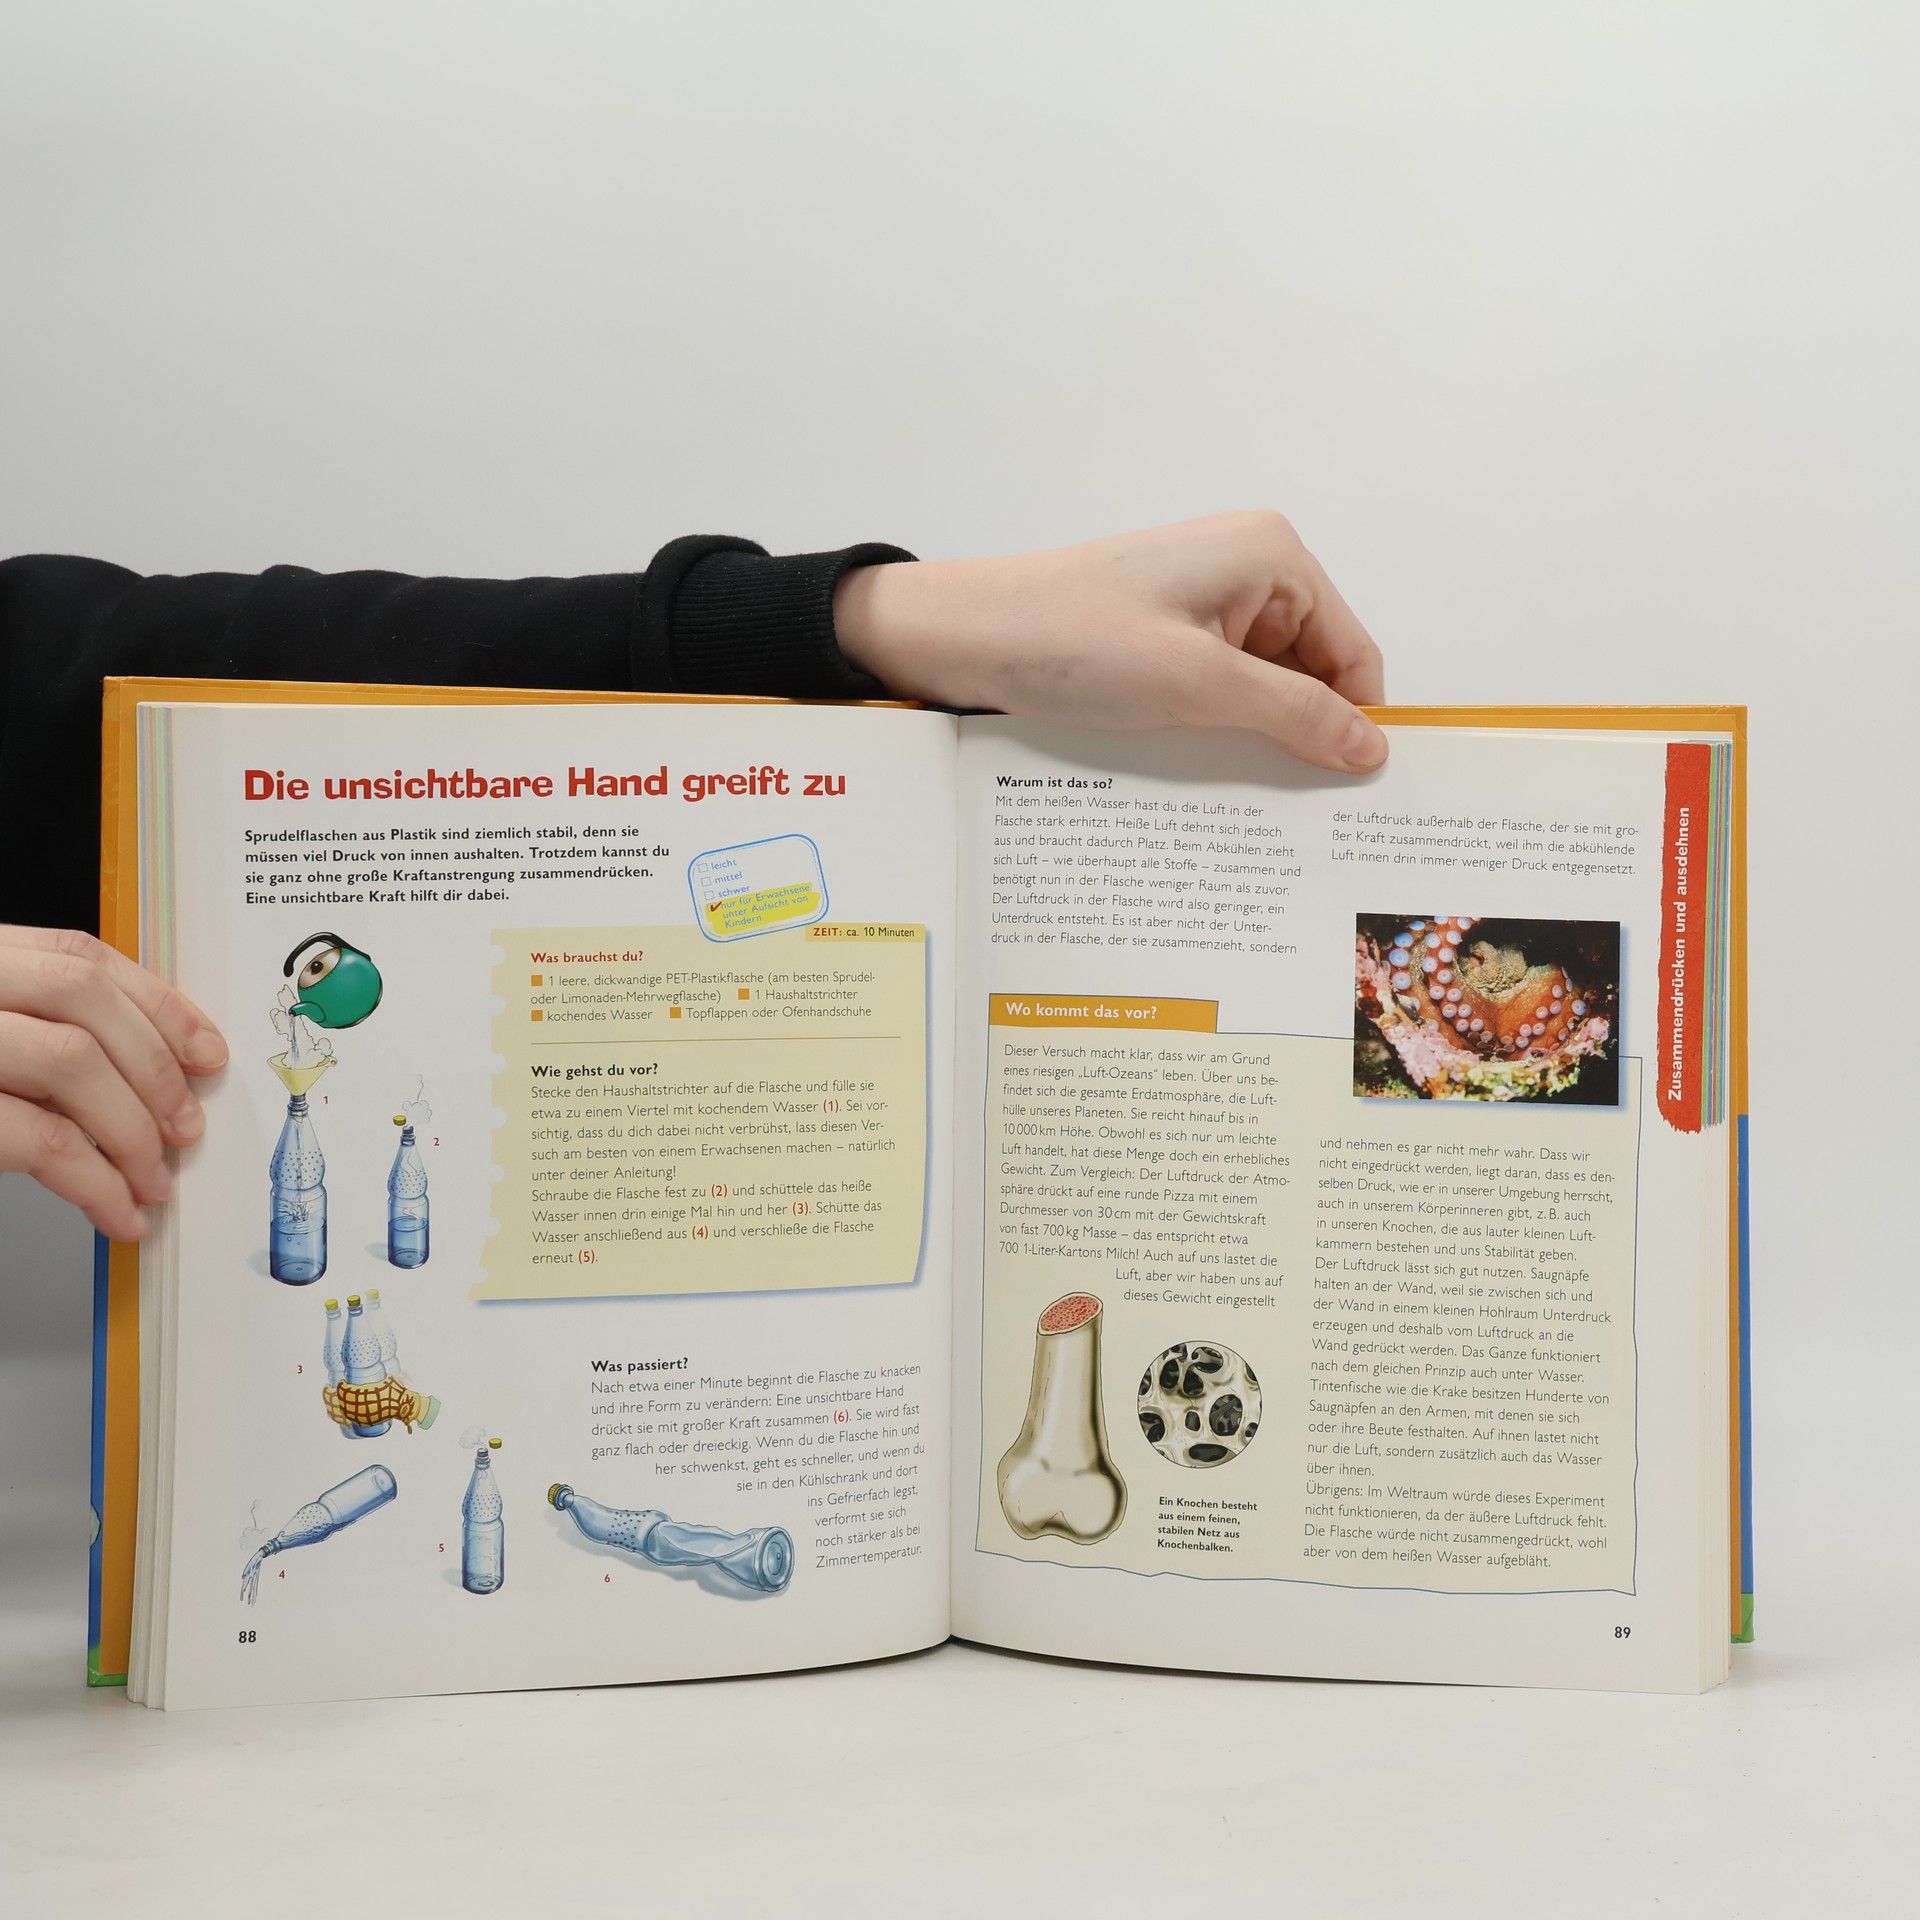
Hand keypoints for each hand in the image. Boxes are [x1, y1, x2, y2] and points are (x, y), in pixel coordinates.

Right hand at [0, 926, 226, 1239]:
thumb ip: (37, 1034)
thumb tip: (149, 1075)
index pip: (82, 958)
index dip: (159, 1005)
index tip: (206, 1053)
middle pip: (84, 1004)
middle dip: (153, 1070)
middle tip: (184, 1129)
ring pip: (70, 1065)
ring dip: (131, 1131)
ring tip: (152, 1181)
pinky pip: (39, 1141)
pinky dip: (95, 1183)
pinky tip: (116, 1212)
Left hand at [834, 510, 1386, 771]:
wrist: (965, 637)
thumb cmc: (1071, 639)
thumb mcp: (1198, 685)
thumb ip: (1294, 714)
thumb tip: (1371, 747)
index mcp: (1272, 556)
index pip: (1354, 653)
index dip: (1353, 723)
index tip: (1347, 794)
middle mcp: (1249, 567)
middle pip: (1314, 671)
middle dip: (1299, 731)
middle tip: (1285, 804)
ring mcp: (1207, 599)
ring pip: (1266, 686)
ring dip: (1252, 734)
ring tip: (1227, 779)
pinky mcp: (1170, 631)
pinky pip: (1221, 687)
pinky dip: (1217, 725)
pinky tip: (1194, 758)